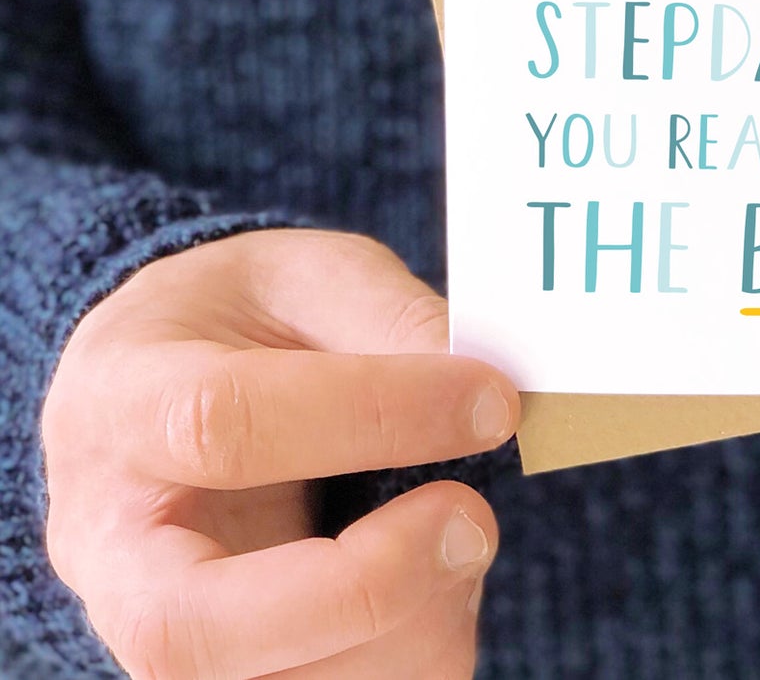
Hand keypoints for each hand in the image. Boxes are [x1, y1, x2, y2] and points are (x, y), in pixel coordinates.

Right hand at [42, 229, 519, 678]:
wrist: (161, 386)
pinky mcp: (227, 673)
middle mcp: (114, 547)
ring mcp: (160, 631)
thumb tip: (484, 386)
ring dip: (410, 627)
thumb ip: (387, 318)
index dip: (374, 414)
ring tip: (463, 532)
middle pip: (194, 628)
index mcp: (124, 403)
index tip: (491, 401)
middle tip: (472, 519)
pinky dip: (414, 650)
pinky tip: (441, 577)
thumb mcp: (306, 273)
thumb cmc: (238, 321)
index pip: (223, 426)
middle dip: (363, 587)